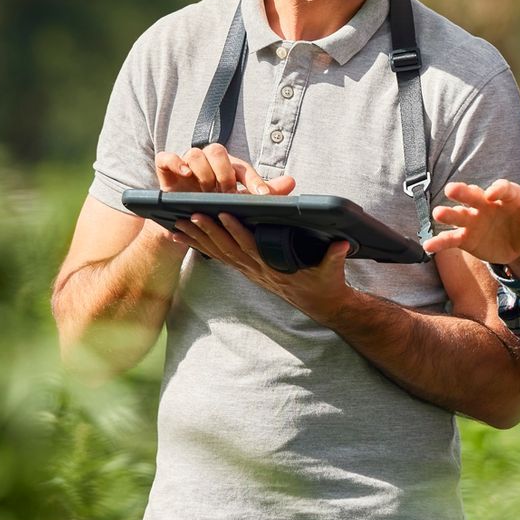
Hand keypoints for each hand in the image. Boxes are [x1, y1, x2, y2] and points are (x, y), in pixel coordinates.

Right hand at [154, 143, 294, 196]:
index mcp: (228, 168)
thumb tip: (292, 182)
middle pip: (217, 151)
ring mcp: (186, 164)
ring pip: (195, 154)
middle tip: (227, 192)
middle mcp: (208, 162)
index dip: (254, 180)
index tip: (262, 195)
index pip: (243, 168)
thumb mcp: (240, 204)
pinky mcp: (166, 169)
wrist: (185, 222)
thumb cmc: (215, 207)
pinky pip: (167, 157)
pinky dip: (175, 162)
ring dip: (203, 172)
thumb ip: (265, 193)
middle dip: (224, 173)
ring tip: (207, 191)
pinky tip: (185, 175)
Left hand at [169, 209, 352, 321]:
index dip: (237, 231)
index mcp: (275, 267)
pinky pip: (218, 257)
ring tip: (177, 224)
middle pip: (228, 249)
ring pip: (218, 254)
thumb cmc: (325, 284)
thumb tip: (342, 244)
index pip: (252, 247)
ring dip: (198, 239)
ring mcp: (250, 271)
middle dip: (208, 232)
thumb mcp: (333, 270)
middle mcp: (258, 270)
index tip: (224, 215)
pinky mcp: (246, 270)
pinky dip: (198, 246)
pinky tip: (182, 236)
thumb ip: (335, 256)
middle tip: (190, 215)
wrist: (321, 304)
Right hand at [423, 179, 519, 273]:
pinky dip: (440, 242)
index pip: (504, 189)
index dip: (498, 189)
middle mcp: (488, 205)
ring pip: (459, 214)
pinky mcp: (466, 238)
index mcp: (510, 197)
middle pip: (474, 195)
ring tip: (437, 213)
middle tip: (452, 190)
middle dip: (464, 192)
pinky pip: (451, 239)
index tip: (492, 194)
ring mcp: (475, 220)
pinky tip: (428, 247)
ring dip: (448, 213)